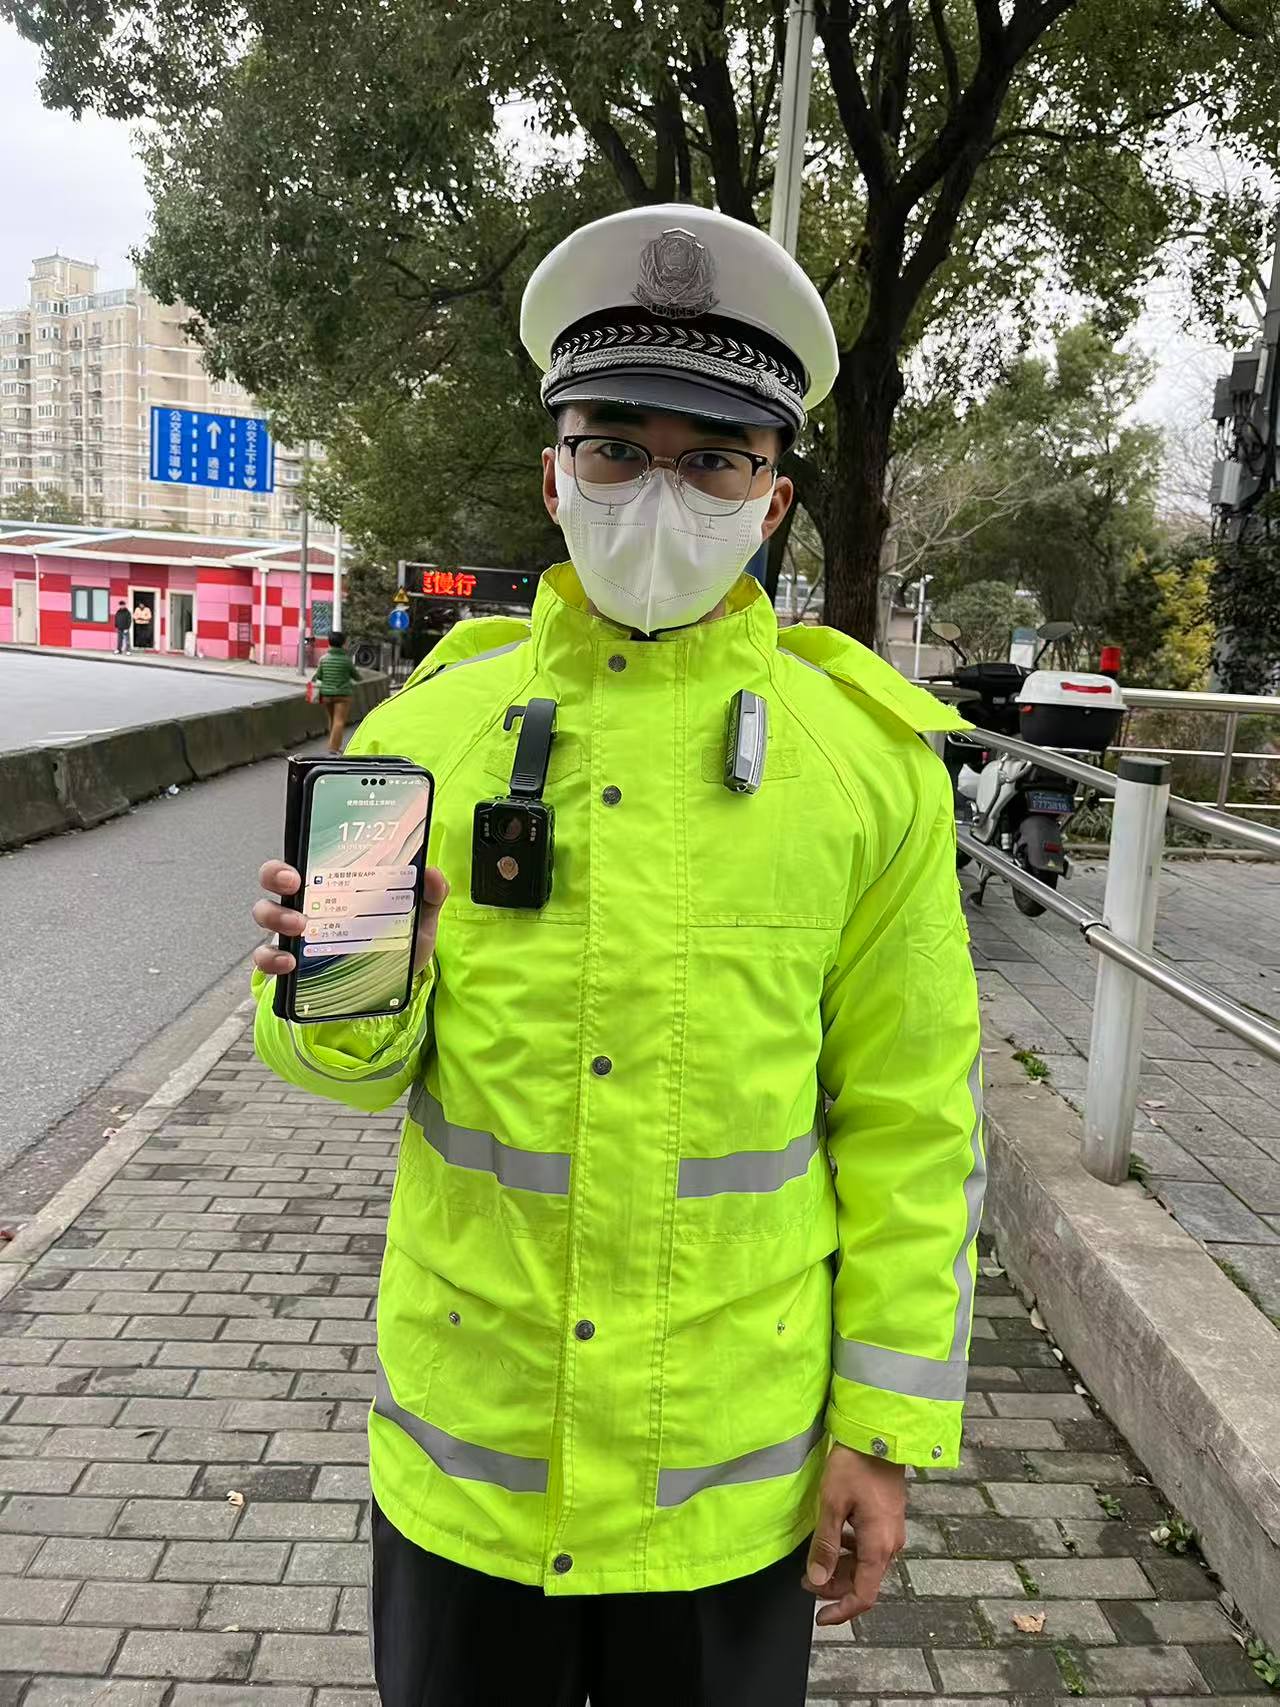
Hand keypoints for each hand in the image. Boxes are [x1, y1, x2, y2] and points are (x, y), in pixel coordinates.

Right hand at [251, 859, 449, 981]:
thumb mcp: (418, 920)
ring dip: (276, 915)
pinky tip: (289, 963)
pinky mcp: (289, 962)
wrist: (392, 990)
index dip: (299, 846)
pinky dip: (271, 958)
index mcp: (336, 883)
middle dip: (276, 874)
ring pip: (265, 912)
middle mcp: (309, 902)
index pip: (307, 855)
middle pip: (275, 877)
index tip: (306, 851)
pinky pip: (266, 957)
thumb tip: (432, 873)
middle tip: (295, 884)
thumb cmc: (397, 945)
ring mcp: (295, 931)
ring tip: (300, 927)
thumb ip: (429, 896)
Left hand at [803, 1444, 906, 1624]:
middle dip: (835, 1586)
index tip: (819, 1618)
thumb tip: (816, 1580)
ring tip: (815, 1560)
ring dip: (841, 1568)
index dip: (841, 1611)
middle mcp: (890, 1544)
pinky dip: (849, 1552)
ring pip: (865, 1564)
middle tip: (806, 1579)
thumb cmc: (854, 1467)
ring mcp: (891, 1531)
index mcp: (878, 1546)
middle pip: (864, 1581)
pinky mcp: (887, 1518)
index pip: (864, 1595)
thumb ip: (825, 1545)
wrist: (879, 1435)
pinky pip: (869, 1547)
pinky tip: (833, 1539)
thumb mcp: (832, 1505)